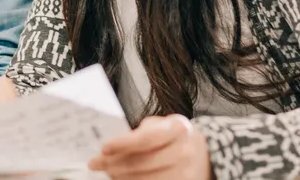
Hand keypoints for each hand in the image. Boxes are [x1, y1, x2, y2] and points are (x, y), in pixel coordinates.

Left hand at [88, 115, 211, 179]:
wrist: (203, 154)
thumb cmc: (174, 137)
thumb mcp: (160, 126)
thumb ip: (139, 134)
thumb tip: (110, 148)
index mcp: (177, 129)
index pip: (145, 139)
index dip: (122, 144)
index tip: (103, 148)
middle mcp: (184, 152)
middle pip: (141, 162)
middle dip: (113, 164)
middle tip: (96, 163)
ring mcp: (185, 173)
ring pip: (145, 179)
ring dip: (121, 177)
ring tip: (108, 172)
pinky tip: (122, 179)